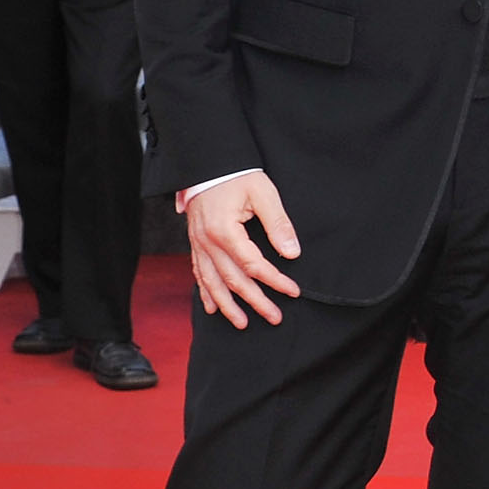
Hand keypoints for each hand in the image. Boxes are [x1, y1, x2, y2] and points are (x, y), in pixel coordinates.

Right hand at [185, 172, 301, 327]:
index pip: (253, 264)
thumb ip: (278, 223)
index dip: (274, 280)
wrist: (207, 164)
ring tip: (242, 323)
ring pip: (212, 282)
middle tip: (274, 317)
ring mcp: (198, 244)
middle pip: (233, 279)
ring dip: (228, 305)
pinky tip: (213, 308)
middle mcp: (207, 242)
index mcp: (225, 230)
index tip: (293, 291)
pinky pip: (198, 273)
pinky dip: (205, 292)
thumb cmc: (237, 175)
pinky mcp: (195, 243)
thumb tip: (292, 252)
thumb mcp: (263, 193)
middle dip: (255, 301)